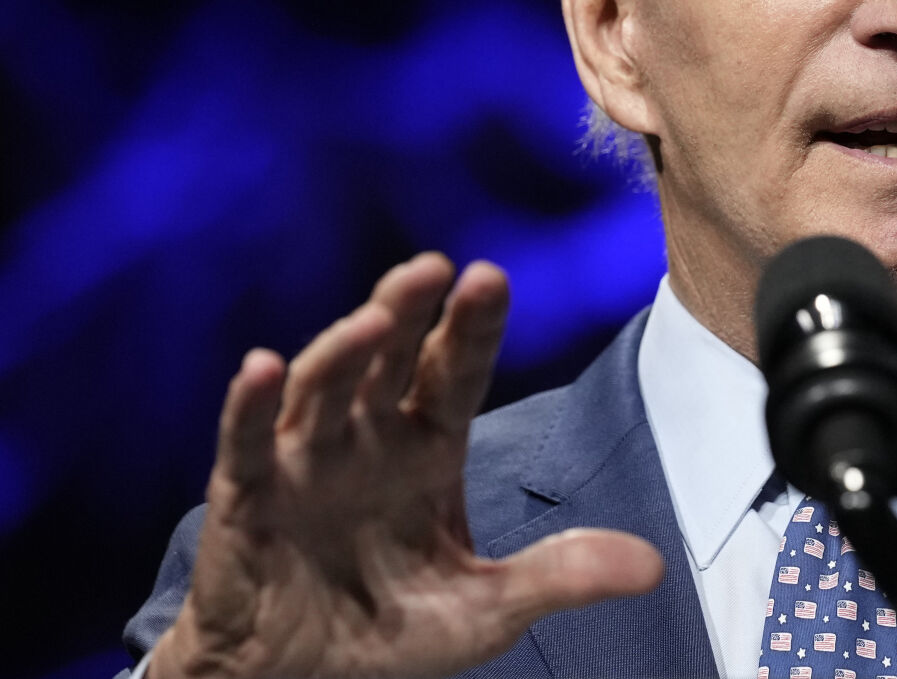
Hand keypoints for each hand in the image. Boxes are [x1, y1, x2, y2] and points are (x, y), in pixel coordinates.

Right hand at [150, 253, 663, 678]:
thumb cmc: (390, 628)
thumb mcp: (488, 609)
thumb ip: (561, 576)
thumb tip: (653, 566)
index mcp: (428, 445)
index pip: (455, 371)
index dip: (471, 326)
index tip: (492, 278)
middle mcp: (367, 436)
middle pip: (387, 357)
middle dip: (407, 310)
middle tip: (434, 268)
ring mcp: (304, 461)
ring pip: (322, 387)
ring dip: (342, 349)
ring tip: (372, 320)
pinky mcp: (247, 498)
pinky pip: (242, 446)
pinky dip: (247, 408)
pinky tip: (257, 368)